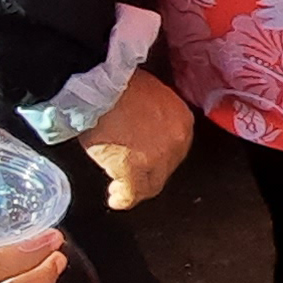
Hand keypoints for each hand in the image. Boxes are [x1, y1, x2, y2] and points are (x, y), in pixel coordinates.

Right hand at [80, 71, 193, 210]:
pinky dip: (124, 198)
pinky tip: (116, 199)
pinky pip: (132, 192)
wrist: (101, 84)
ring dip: (136, 187)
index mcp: (182, 120)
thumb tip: (145, 128)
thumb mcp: (151, 95)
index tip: (149, 160)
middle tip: (134, 176)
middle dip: (150, 173)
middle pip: (166, 167)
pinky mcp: (132, 168)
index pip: (176, 148)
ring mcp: (157, 157)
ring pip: (152, 183)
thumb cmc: (120, 83)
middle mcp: (177, 141)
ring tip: (120, 188)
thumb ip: (156, 116)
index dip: (161, 157)